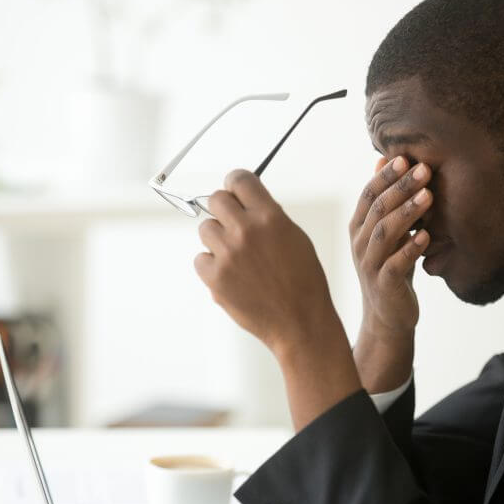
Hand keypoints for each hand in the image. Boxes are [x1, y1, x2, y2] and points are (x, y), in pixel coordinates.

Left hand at [193, 169, 340, 357]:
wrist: (300, 323)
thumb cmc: (303, 283)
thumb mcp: (296, 239)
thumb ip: (269, 217)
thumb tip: (247, 204)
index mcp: (270, 217)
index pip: (240, 180)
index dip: (236, 183)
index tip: (234, 189)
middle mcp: (246, 231)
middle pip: (216, 199)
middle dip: (224, 209)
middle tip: (233, 223)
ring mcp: (228, 255)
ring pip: (205, 229)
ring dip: (217, 238)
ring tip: (237, 256)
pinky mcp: (215, 278)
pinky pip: (200, 259)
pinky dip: (212, 265)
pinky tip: (231, 275)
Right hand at [350, 156, 431, 338]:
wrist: (388, 315)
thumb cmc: (391, 266)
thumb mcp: (387, 231)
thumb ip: (385, 199)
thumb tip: (384, 159)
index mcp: (358, 226)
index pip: (368, 194)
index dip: (385, 176)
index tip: (406, 158)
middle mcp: (359, 243)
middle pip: (377, 209)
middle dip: (401, 187)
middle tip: (424, 170)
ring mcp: (369, 264)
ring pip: (385, 233)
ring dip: (407, 213)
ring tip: (428, 196)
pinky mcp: (384, 284)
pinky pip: (395, 264)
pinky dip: (411, 249)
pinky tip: (426, 236)